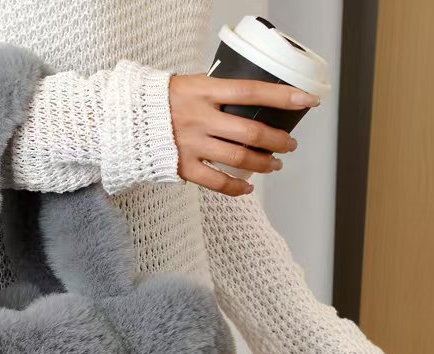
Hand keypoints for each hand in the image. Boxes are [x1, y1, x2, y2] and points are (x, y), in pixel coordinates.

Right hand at [168, 75, 319, 195]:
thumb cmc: (160, 102)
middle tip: (289, 145)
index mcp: (204, 91)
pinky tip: (248, 188)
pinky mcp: (182, 167)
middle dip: (277, 140)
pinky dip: (236, 187)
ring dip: (263, 163)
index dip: (282, 96)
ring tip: (275, 164)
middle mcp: (200, 118)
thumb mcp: (190, 85)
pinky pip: (216, 182)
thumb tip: (249, 102)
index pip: (252, 91)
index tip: (308, 100)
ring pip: (238, 158)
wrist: (125, 122)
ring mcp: (191, 144)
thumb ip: (217, 94)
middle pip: (251, 131)